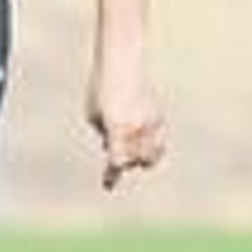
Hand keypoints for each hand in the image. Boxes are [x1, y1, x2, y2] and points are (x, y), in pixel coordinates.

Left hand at [87, 58, 165, 189]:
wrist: (121, 66)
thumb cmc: (101, 91)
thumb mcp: (93, 114)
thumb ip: (104, 135)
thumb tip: (112, 151)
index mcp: (116, 126)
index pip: (117, 160)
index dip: (111, 174)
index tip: (107, 185)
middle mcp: (136, 127)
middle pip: (134, 161)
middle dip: (124, 161)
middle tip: (116, 152)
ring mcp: (150, 123)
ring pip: (150, 157)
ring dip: (138, 157)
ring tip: (128, 144)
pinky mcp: (158, 119)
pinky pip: (157, 144)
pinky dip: (149, 147)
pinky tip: (140, 139)